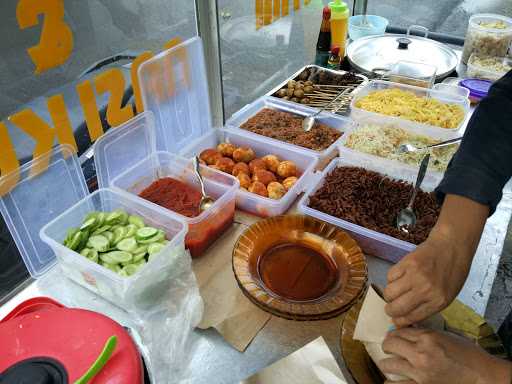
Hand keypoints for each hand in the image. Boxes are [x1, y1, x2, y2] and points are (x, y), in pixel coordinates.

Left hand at [381, 328, 511, 383]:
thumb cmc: (467, 355)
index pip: (399, 331)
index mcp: (428, 338)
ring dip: (387, 364)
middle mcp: (421, 353)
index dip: (394, 333)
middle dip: (388, 345)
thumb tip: (406, 329)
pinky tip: (394, 380)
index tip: (394, 336)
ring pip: (387, 364)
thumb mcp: (446, 336)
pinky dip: (392, 382)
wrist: (481, 376)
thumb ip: (425, 333)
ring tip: (390, 365)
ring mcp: (420, 372)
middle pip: (389, 344)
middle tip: (390, 348)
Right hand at [383, 233, 471, 326]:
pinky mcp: (406, 263)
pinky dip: (391, 279)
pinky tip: (399, 277)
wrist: (452, 247)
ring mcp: (415, 276)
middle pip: (396, 308)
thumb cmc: (452, 273)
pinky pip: (389, 277)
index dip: (399, 321)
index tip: (395, 320)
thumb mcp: (447, 296)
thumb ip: (427, 307)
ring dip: (389, 295)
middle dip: (390, 310)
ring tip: (395, 291)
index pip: (411, 317)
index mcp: (438, 302)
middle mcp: (425, 290)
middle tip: (391, 307)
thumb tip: (406, 318)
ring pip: (389, 292)